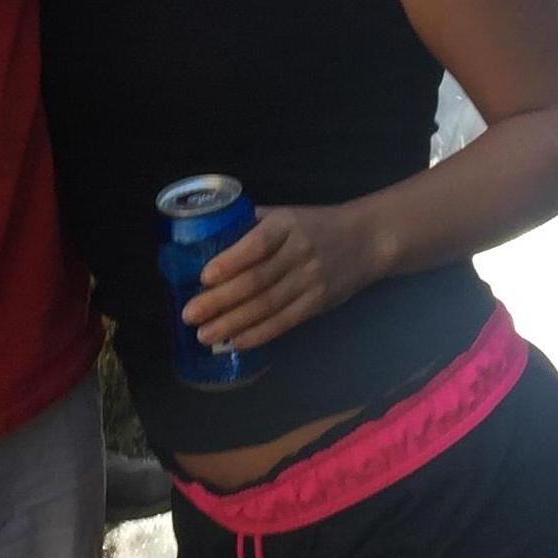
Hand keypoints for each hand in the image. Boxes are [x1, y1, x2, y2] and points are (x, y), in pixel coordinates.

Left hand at [180, 204, 377, 353]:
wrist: (368, 240)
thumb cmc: (317, 225)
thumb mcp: (288, 215)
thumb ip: (254, 226)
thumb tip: (211, 239)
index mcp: (287, 225)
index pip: (257, 244)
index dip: (231, 261)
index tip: (204, 277)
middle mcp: (299, 252)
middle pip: (256, 280)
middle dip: (220, 300)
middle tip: (189, 314)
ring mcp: (310, 280)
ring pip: (267, 306)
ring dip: (233, 323)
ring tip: (204, 334)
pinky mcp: (318, 303)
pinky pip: (284, 322)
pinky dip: (258, 334)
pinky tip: (236, 341)